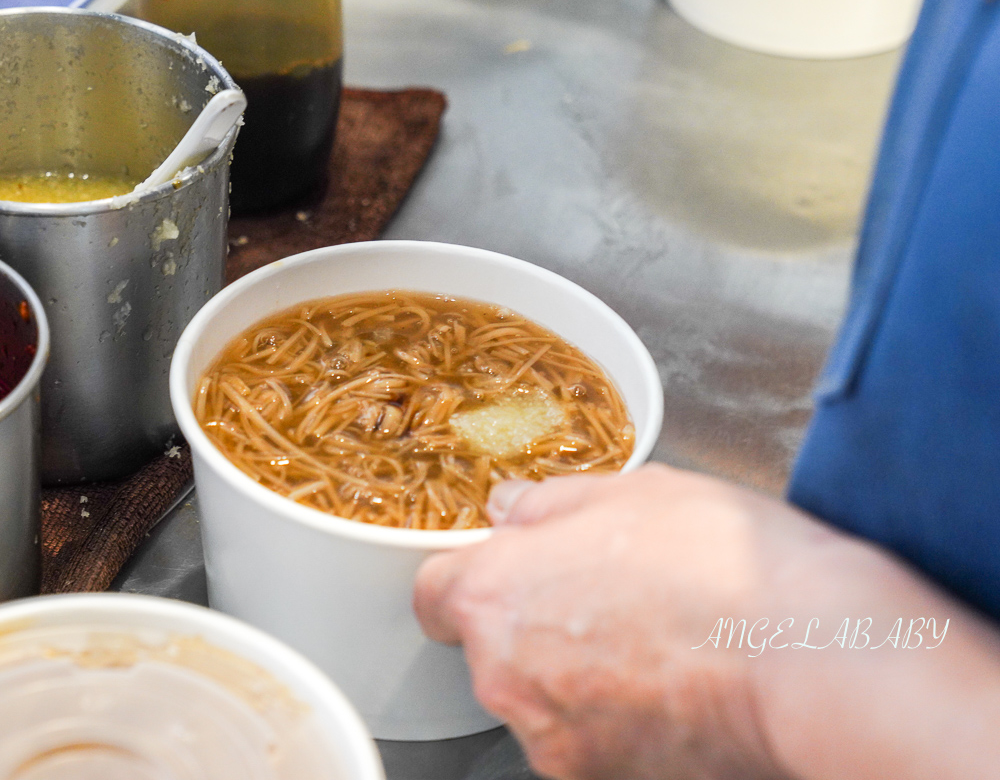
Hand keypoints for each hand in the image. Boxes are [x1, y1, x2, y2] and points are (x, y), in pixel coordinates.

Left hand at [414, 464, 999, 779]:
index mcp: (493, 594)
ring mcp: (552, 738)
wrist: (807, 655)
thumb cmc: (720, 562)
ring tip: (654, 640)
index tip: (504, 571)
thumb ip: (546, 502)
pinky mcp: (604, 779)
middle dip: (534, 624)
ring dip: (577, 675)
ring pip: (544, 698)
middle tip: (607, 595)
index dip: (470, 578)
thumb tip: (510, 508)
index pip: (434, 595)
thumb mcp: (627, 491)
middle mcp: (504, 675)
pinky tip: (673, 683)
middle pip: (493, 649)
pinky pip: (590, 741)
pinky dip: (617, 719)